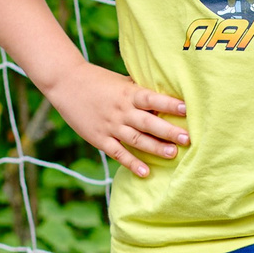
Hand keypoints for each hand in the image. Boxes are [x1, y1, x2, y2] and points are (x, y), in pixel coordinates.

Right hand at [44, 60, 188, 177]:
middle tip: (187, 138)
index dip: (169, 104)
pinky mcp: (100, 139)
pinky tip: (145, 172)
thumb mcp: (121, 81)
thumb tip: (166, 94)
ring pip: (136, 139)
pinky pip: (118, 153)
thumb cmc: (98, 80)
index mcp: (128, 93)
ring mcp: (110, 126)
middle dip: (168, 131)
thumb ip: (140, 90)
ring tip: (172, 154)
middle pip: (148, 122)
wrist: (65, 83)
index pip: (152, 98)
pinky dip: (131, 163)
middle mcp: (121, 111)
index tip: (186, 109)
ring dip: (155, 148)